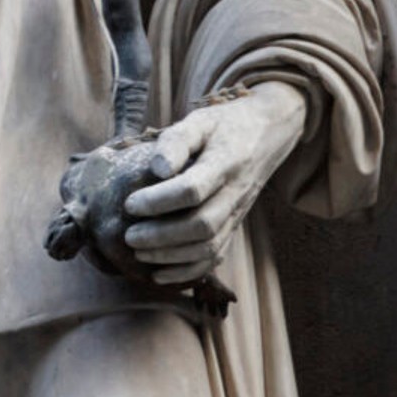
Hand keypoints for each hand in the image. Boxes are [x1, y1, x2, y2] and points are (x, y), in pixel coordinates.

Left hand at [121, 85, 309, 289]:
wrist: (268, 133)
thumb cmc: (225, 125)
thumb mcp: (200, 121)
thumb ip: (176, 140)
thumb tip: (156, 169)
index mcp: (226, 162)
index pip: (193, 189)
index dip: (159, 201)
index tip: (129, 204)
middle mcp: (236, 192)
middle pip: (202, 225)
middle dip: (161, 236)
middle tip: (128, 236)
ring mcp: (238, 212)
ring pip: (209, 246)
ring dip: (171, 256)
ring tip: (138, 252)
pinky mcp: (235, 225)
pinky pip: (217, 256)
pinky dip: (188, 271)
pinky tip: (159, 275)